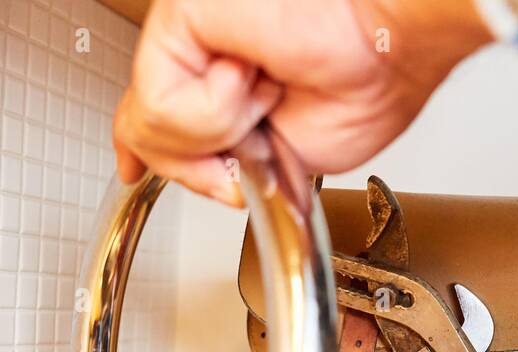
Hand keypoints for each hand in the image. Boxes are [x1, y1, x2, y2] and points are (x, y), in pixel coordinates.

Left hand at [112, 0, 493, 203]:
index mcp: (226, 73)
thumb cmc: (362, 87)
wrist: (387, 52)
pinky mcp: (182, 16)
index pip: (159, 107)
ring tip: (268, 89)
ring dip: (220, 132)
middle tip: (251, 138)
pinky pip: (162, 106)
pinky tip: (253, 76)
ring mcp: (190, 31)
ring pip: (151, 124)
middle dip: (192, 163)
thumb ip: (219, 160)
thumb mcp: (276, 156)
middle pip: (145, 125)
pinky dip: (217, 113)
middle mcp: (203, 46)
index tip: (130, 168)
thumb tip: (170, 168)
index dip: (139, 144)